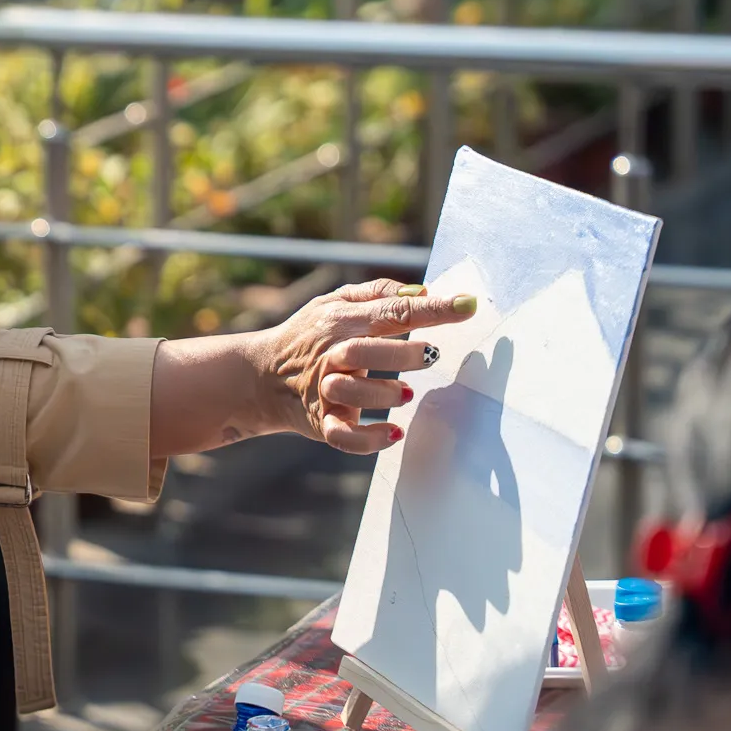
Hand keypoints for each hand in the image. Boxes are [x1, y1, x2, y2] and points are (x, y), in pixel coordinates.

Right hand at [253, 279, 476, 454]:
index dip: (431, 309)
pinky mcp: (322, 422)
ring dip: (383, 394)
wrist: (262, 377)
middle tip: (434, 354)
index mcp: (341, 321)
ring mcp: (324, 390)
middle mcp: (331, 354)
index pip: (390, 311)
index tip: (467, 306)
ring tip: (407, 394)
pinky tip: (394, 432)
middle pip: (363, 349)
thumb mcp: (334, 302)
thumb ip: (378, 294)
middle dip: (401, 352)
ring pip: (350, 392)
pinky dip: (369, 438)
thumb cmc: (311, 336)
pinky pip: (343, 435)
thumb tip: (424, 292)